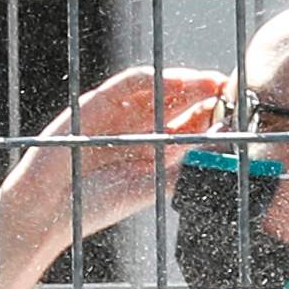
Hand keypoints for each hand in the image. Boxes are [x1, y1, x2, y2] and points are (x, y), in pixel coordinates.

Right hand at [0, 66, 235, 253]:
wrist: (50, 208)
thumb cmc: (98, 205)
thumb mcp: (152, 187)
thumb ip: (184, 169)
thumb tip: (225, 157)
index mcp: (149, 149)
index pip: (187, 124)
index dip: (212, 114)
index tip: (238, 110)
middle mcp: (135, 128)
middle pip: (175, 102)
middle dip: (203, 93)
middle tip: (231, 87)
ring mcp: (115, 114)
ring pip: (155, 90)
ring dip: (182, 82)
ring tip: (209, 81)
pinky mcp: (93, 104)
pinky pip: (125, 85)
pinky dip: (149, 80)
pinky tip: (172, 80)